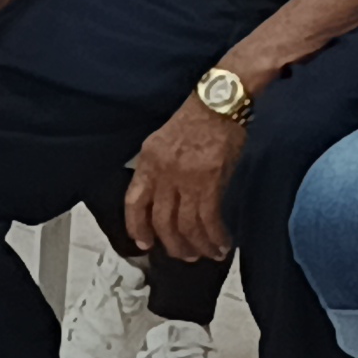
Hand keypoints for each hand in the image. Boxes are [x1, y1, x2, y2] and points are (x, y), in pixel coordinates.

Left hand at [124, 99, 247, 261]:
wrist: (221, 101)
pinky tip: (222, 243)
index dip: (137, 226)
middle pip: (162, 220)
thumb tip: (166, 193)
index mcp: (148, 162)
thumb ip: (159, 166)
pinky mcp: (211, 181)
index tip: (144, 243)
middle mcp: (164, 174)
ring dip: (196, 245)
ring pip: (186, 225)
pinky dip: (215, 235)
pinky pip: (209, 218)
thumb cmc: (198, 116)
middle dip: (172, 243)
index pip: (134, 202)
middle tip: (183, 255)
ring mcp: (187, 179)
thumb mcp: (164, 140)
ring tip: (206, 254)